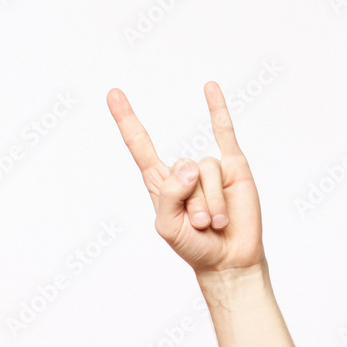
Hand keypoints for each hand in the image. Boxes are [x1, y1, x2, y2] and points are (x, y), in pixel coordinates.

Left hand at [106, 82, 264, 275]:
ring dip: (212, 201)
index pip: (140, 147)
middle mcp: (183, 172)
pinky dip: (217, 110)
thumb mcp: (168, 227)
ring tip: (216, 222)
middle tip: (200, 226)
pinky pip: (224, 133)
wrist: (228, 259)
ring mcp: (208, 168)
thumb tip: (189, 168)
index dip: (127, 121)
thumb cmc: (194, 246)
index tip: (113, 94)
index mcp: (160, 184)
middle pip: (183, 169)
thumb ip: (169, 196)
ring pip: (207, 169)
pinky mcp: (234, 166)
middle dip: (194, 202)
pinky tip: (208, 87)